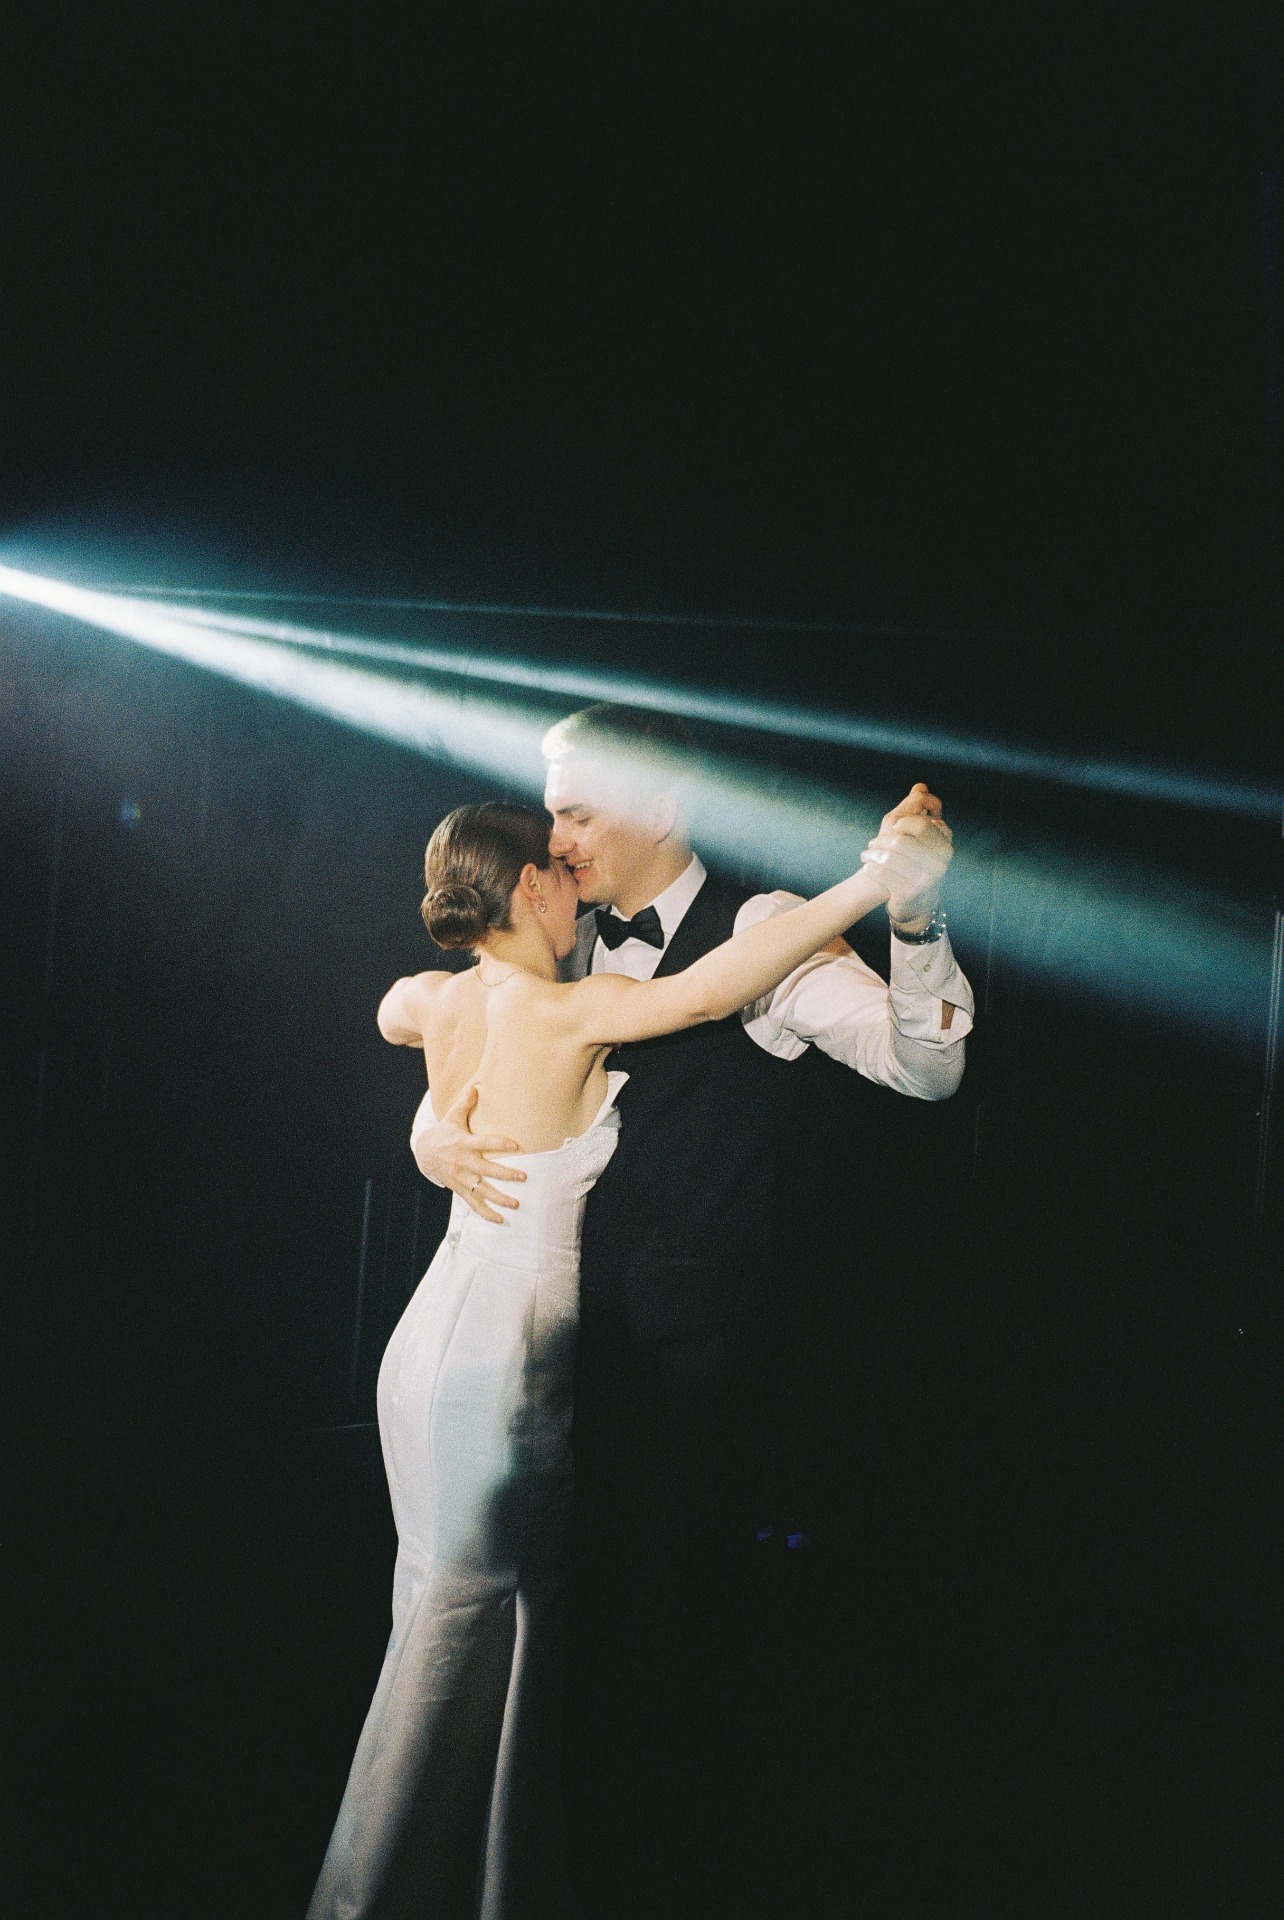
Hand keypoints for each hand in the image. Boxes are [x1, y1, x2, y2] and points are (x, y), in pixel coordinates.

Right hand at [411, 1082, 525, 1223]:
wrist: (424, 1152)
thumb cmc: (445, 1132)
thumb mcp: (453, 1116)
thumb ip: (466, 1102)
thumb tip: (477, 1083)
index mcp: (464, 1143)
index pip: (484, 1142)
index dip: (499, 1144)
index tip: (516, 1145)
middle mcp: (463, 1162)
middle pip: (486, 1170)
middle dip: (505, 1174)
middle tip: (524, 1177)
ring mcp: (461, 1178)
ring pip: (481, 1190)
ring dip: (498, 1198)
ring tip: (516, 1204)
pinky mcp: (459, 1188)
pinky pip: (473, 1203)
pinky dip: (486, 1213)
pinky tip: (500, 1220)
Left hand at [860, 782, 953, 924]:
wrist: (910, 897)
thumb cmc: (910, 858)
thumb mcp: (913, 831)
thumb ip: (916, 807)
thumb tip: (921, 787)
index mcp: (944, 843)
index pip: (921, 824)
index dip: (903, 823)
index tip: (895, 827)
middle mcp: (941, 861)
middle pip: (902, 841)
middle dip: (883, 840)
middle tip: (873, 844)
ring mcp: (927, 879)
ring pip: (890, 857)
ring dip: (873, 854)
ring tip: (867, 855)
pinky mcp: (911, 893)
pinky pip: (883, 874)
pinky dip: (872, 868)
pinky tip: (869, 867)